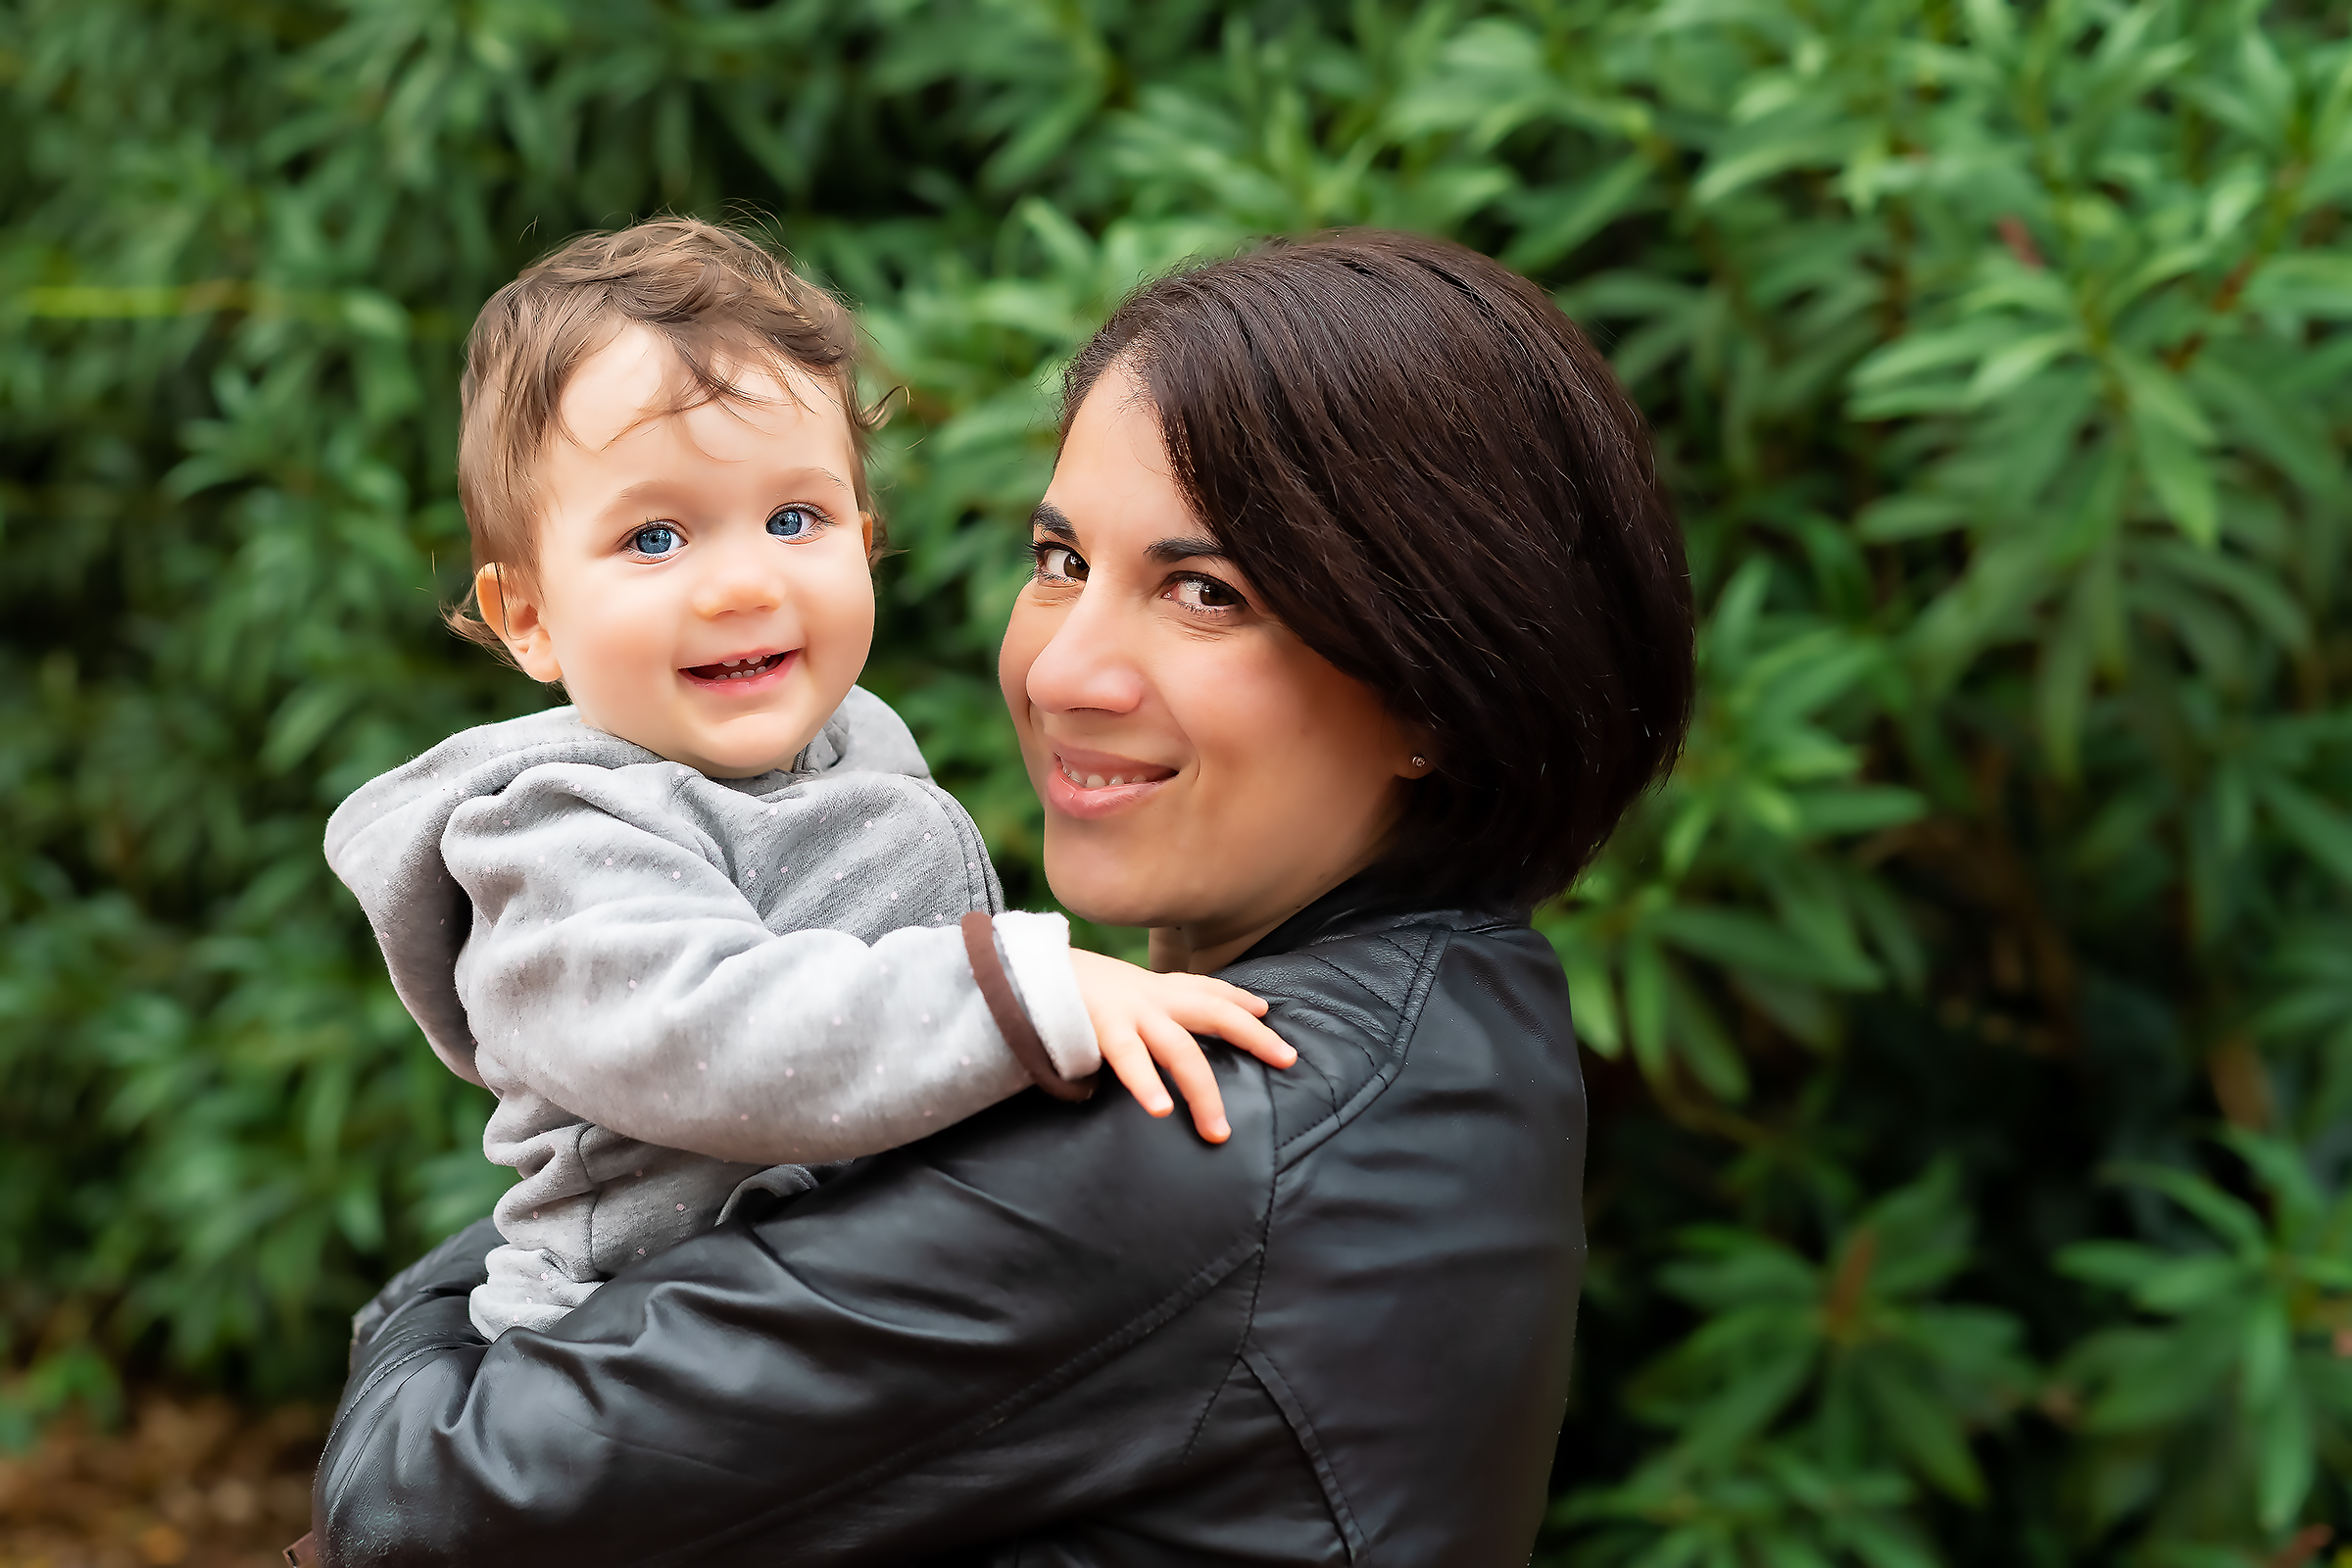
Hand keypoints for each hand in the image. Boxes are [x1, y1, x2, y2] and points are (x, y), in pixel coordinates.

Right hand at [1066, 949, 1296, 1142]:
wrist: (1027, 969)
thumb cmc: (1075, 989)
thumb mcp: (1119, 989)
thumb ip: (1147, 1002)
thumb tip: (1171, 1026)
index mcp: (1156, 988)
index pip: (1206, 989)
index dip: (1237, 999)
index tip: (1265, 1012)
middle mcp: (1152, 997)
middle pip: (1216, 1013)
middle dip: (1254, 1037)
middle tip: (1288, 1058)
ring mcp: (1132, 1013)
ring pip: (1181, 1052)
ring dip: (1202, 1092)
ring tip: (1217, 1129)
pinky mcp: (1104, 1030)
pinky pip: (1130, 1061)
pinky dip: (1146, 1085)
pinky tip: (1160, 1110)